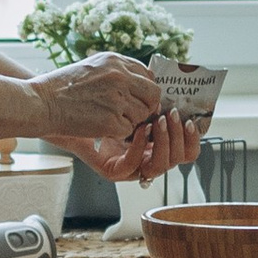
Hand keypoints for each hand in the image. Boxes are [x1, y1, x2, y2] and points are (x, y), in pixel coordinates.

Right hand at [30, 57, 166, 159]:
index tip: (137, 99)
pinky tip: (101, 127)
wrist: (40, 103)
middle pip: (153, 94)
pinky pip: (129, 130)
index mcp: (115, 61)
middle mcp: (120, 77)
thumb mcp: (91, 67)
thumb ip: (117, 71)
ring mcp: (118, 99)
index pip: (148, 75)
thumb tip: (139, 84)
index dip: (144, 90)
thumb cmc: (61, 88)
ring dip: (130, 121)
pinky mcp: (112, 121)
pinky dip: (118, 132)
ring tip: (108, 119)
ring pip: (143, 114)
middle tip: (131, 114)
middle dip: (146, 106)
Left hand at [60, 108, 206, 181]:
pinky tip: (138, 129)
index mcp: (156, 142)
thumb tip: (172, 86)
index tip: (190, 119)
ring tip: (156, 120)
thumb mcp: (129, 94)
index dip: (193, 138)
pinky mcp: (114, 171)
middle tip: (172, 116)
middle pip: (179, 159)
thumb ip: (150, 96)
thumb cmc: (96, 101)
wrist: (64, 109)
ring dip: (162, 142)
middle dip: (179, 137)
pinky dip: (138, 147)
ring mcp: (132, 167)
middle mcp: (148, 157)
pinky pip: (132, 166)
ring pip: (159, 166)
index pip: (186, 149)